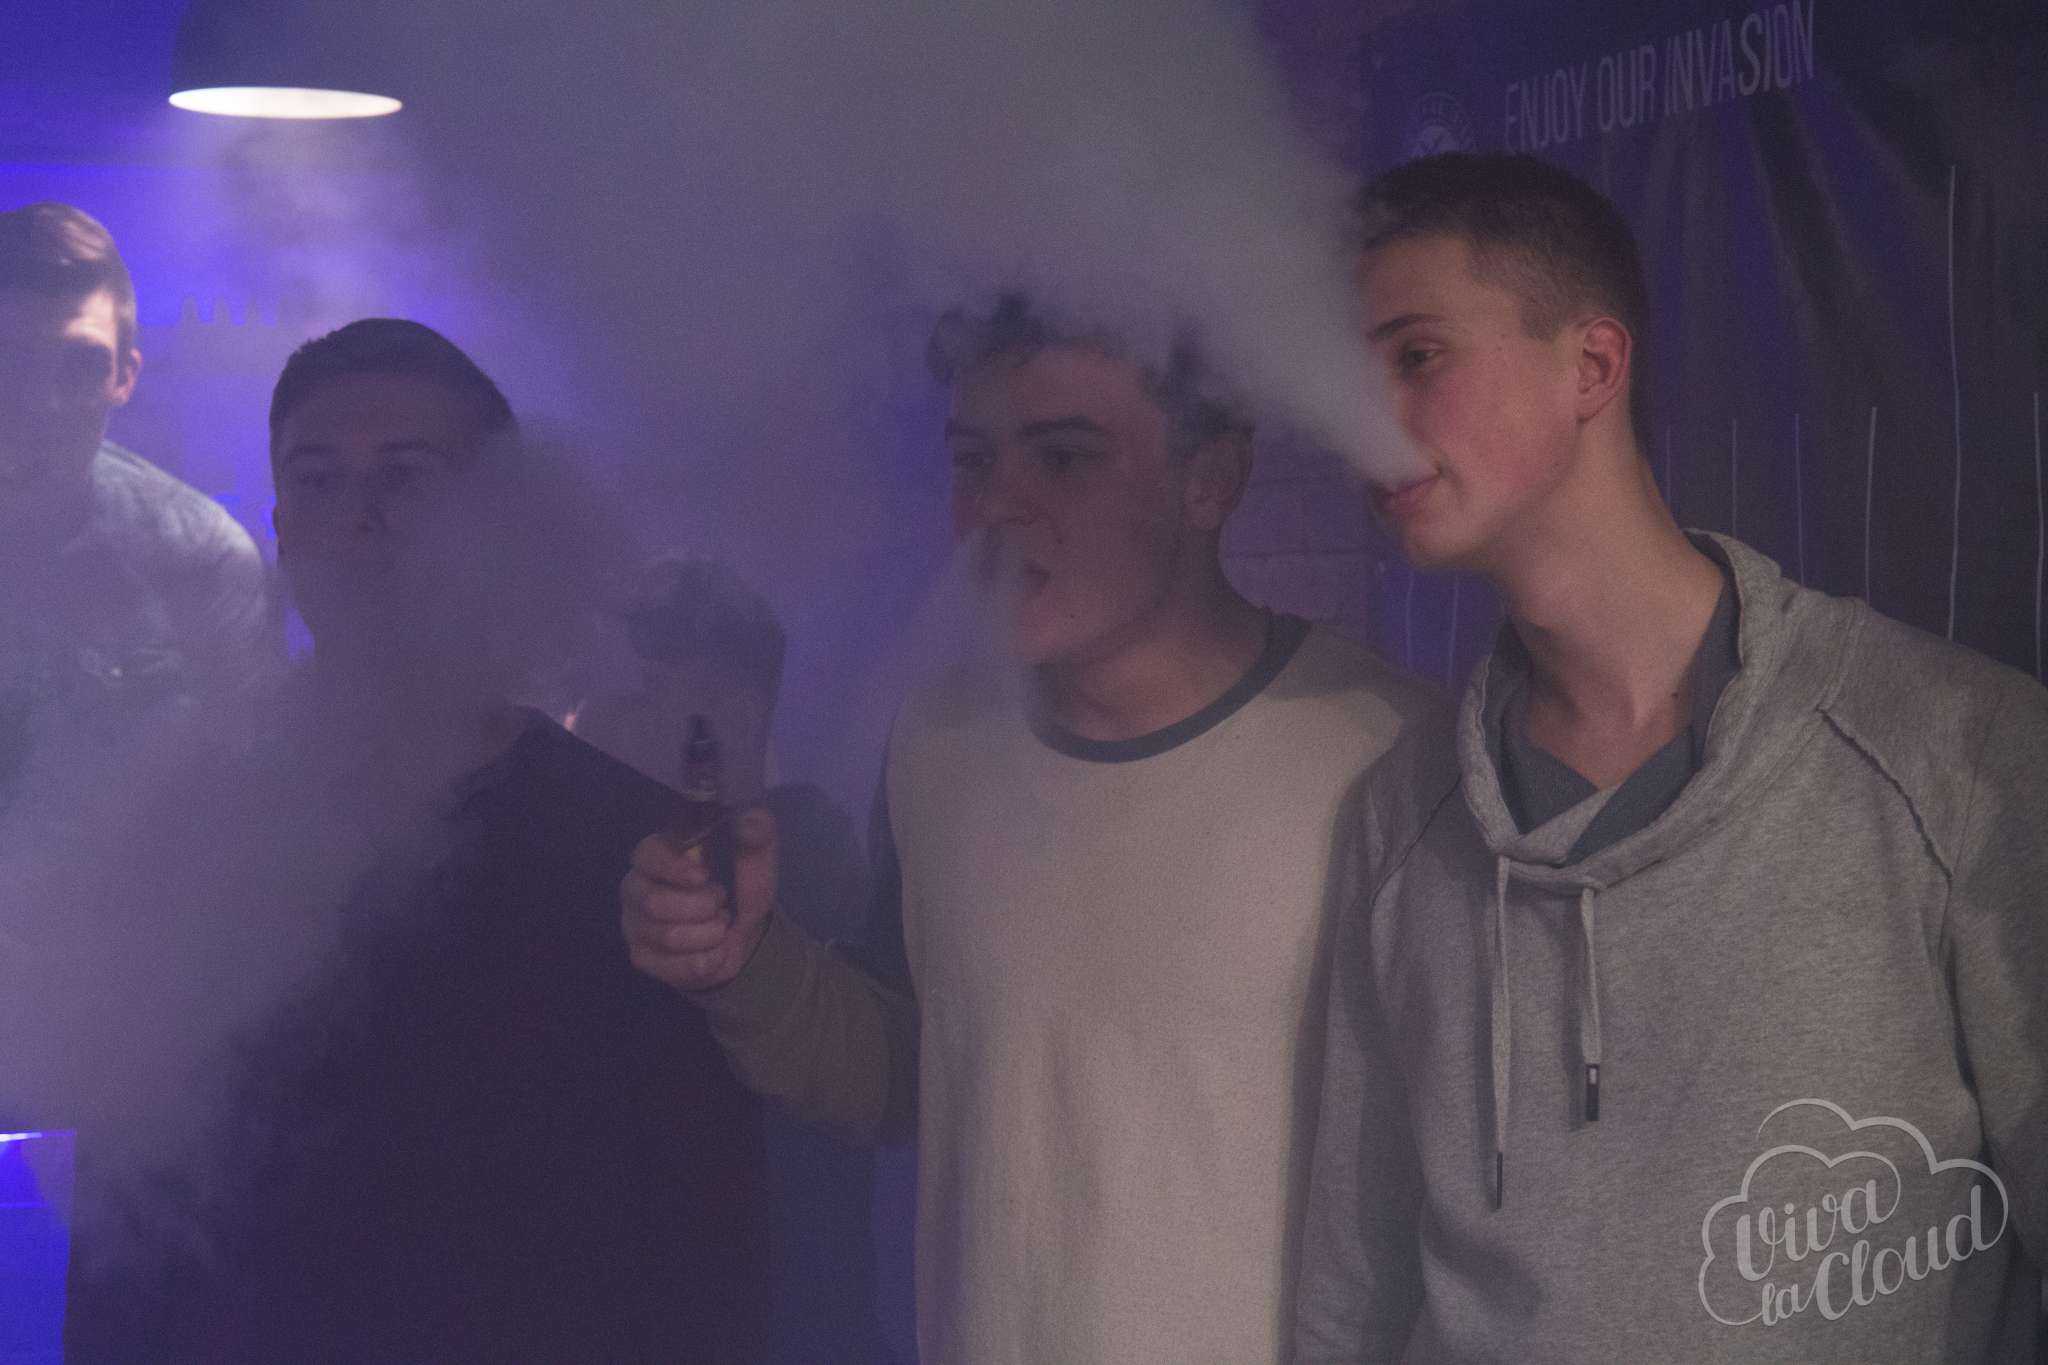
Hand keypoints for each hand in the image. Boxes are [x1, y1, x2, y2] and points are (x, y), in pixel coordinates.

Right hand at [621, 806, 777, 991]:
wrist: (744, 941)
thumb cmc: (741, 892)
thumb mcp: (758, 863)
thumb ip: (757, 836)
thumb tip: (750, 818)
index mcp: (658, 855)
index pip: (646, 854)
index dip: (672, 867)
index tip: (703, 876)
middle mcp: (636, 887)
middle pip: (653, 902)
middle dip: (701, 907)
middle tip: (722, 904)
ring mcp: (633, 923)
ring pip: (667, 936)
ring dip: (708, 935)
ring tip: (719, 927)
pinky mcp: (641, 957)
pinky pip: (672, 966)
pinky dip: (705, 961)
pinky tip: (713, 953)